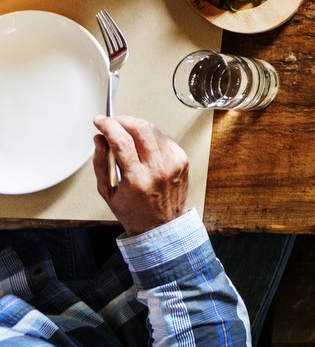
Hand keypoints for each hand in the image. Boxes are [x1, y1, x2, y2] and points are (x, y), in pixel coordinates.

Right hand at [93, 116, 188, 235]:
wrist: (163, 225)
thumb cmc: (135, 212)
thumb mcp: (108, 193)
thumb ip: (101, 164)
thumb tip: (100, 139)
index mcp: (137, 179)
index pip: (121, 141)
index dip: (109, 126)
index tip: (100, 121)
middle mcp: (158, 169)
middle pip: (141, 129)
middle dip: (124, 120)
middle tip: (113, 123)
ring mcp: (173, 163)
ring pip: (154, 130)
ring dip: (137, 126)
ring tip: (126, 132)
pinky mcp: (182, 160)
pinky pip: (164, 139)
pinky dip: (151, 136)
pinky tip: (143, 144)